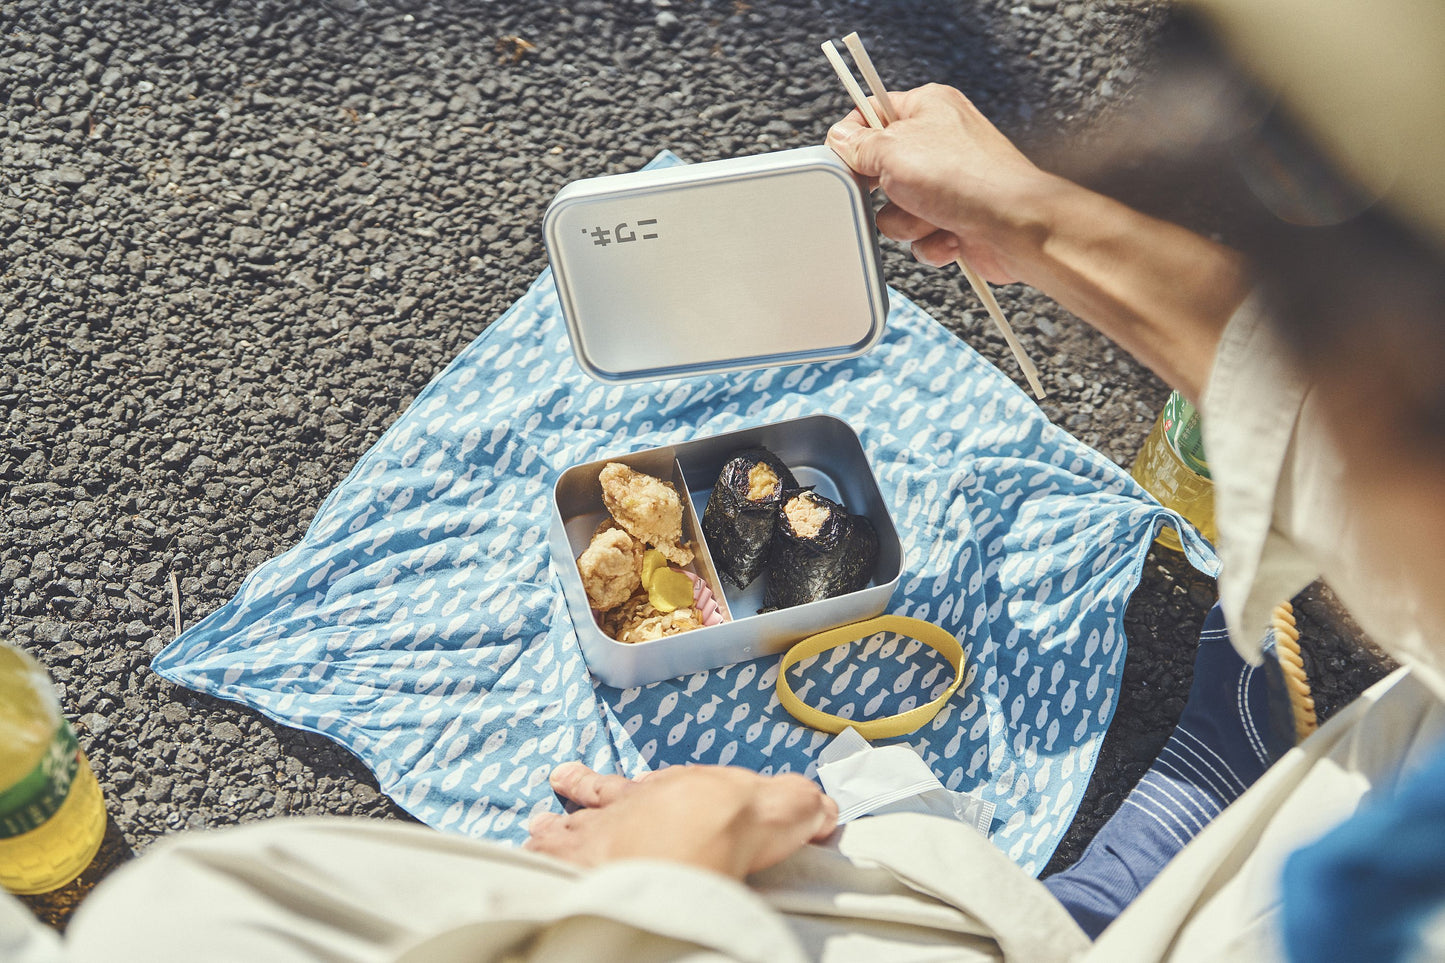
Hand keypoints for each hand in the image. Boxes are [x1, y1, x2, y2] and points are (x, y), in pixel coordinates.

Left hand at [524, 762, 838, 879]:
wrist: (706, 828)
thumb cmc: (742, 818)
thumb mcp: (784, 809)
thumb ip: (800, 807)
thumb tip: (824, 809)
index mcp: (680, 789)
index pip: (662, 786)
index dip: (650, 788)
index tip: (640, 787)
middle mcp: (634, 804)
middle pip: (604, 792)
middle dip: (585, 789)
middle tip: (563, 780)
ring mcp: (603, 830)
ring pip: (570, 824)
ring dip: (554, 828)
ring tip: (536, 828)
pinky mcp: (584, 858)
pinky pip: (550, 858)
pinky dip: (538, 859)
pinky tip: (525, 860)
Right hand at [826, 83, 1056, 283]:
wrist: (1015, 227)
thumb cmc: (967, 179)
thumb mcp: (893, 150)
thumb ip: (858, 144)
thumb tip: (840, 139)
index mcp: (928, 108)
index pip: (873, 111)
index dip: (853, 136)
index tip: (844, 156)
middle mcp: (940, 142)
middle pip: (881, 168)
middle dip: (884, 191)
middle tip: (895, 189)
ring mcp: (948, 184)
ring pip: (896, 210)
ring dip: (908, 222)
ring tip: (932, 215)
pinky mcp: (955, 220)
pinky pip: (919, 236)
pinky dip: (930, 241)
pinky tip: (950, 234)